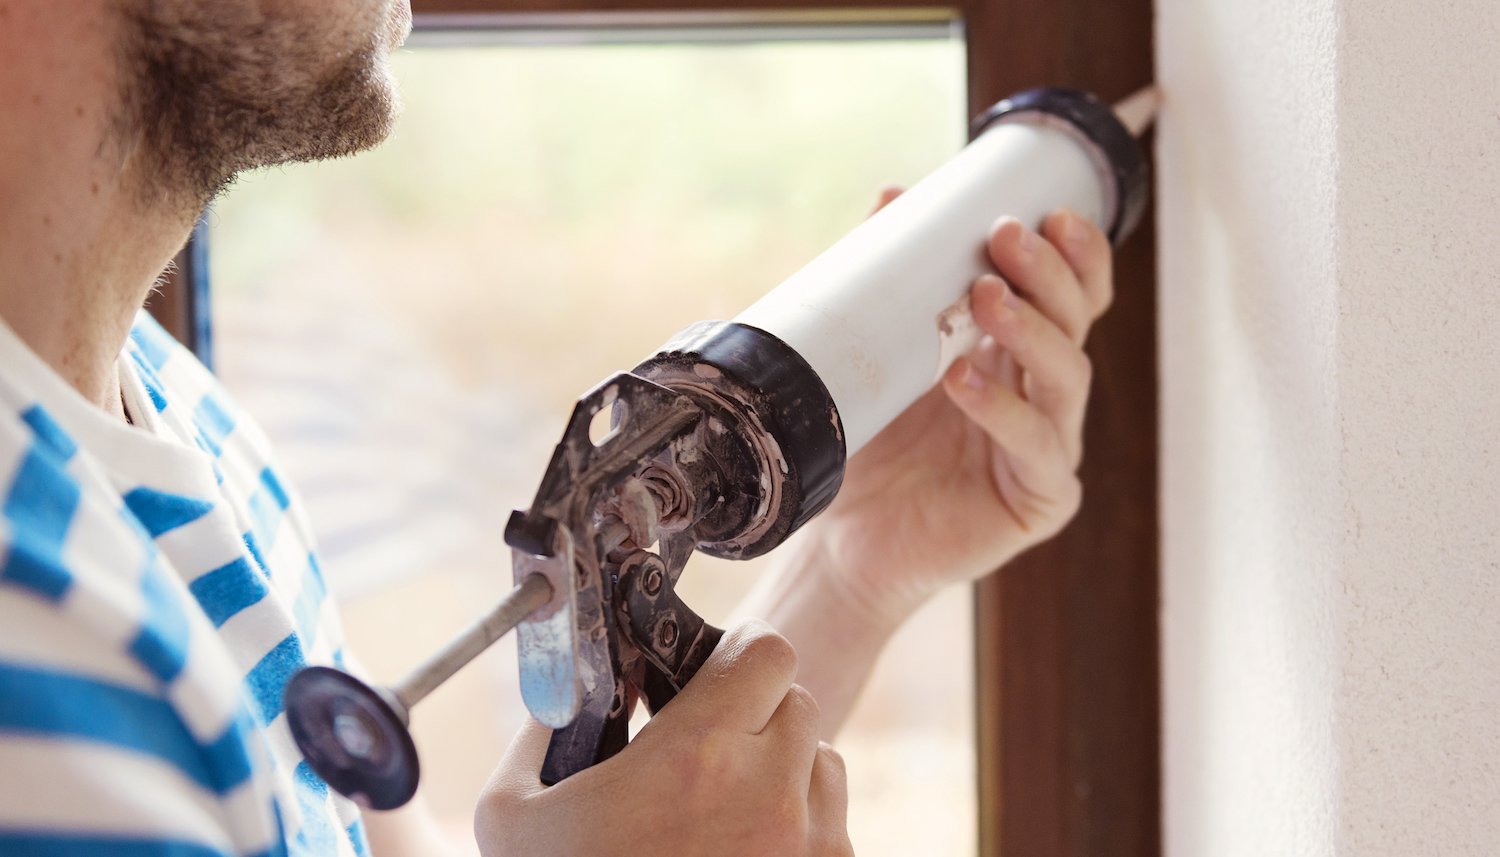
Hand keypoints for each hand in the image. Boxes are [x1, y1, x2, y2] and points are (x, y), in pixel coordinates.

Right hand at [474, 622, 852, 856]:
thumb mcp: (510, 814)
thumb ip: (542, 729)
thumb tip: (574, 685)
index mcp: (698, 757)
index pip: (765, 651)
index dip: (736, 653)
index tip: (712, 670)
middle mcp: (770, 795)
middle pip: (797, 702)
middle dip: (754, 712)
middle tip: (708, 742)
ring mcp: (810, 849)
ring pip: (823, 765)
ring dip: (784, 769)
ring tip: (725, 807)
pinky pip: (831, 829)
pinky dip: (798, 829)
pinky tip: (740, 852)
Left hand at [792, 193, 1114, 622]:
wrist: (844, 540)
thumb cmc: (869, 445)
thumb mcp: (875, 353)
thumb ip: (889, 282)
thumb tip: (893, 195)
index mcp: (1016, 355)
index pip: (1071, 294)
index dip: (1075, 252)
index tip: (1046, 210)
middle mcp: (1042, 396)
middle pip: (1076, 323)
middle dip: (1050, 274)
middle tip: (1007, 237)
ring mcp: (1048, 448)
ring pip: (1067, 377)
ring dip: (1031, 331)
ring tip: (986, 297)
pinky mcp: (1040, 499)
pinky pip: (1037, 447)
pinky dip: (1002, 411)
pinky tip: (963, 381)